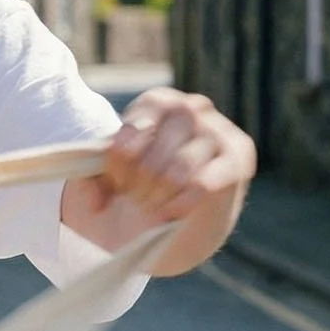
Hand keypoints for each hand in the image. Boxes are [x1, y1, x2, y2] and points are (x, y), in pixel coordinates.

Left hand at [63, 87, 256, 273]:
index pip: (132, 129)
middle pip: (155, 149)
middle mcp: (192, 108)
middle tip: (136, 197)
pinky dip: (180, 204)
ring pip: (178, 170)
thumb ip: (92, 178)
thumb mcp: (105, 181)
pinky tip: (172, 211)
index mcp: (158, 103)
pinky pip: (202, 184)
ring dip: (158, 196)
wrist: (171, 226)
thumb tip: (93, 197)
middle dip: (138, 182)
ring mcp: (218, 132)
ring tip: (153, 204)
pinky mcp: (237, 160)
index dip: (120, 160)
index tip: (117, 181)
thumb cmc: (136, 193)